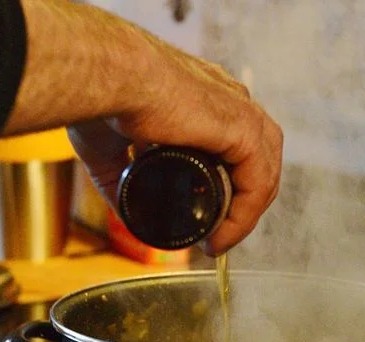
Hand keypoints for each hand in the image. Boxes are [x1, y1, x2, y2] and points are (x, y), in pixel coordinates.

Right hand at [3, 1, 281, 254]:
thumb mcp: (108, 146)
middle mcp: (228, 98)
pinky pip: (258, 182)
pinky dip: (244, 216)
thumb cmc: (100, 97)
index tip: (204, 220)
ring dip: (246, 213)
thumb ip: (117, 174)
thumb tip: (122, 208)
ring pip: (264, 172)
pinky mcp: (243, 127)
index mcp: (202, 96)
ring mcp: (239, 110)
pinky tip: (221, 237)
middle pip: (256, 159)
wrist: (107, 76)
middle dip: (242, 203)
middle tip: (215, 236)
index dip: (226, 184)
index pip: (234, 143)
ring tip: (219, 242)